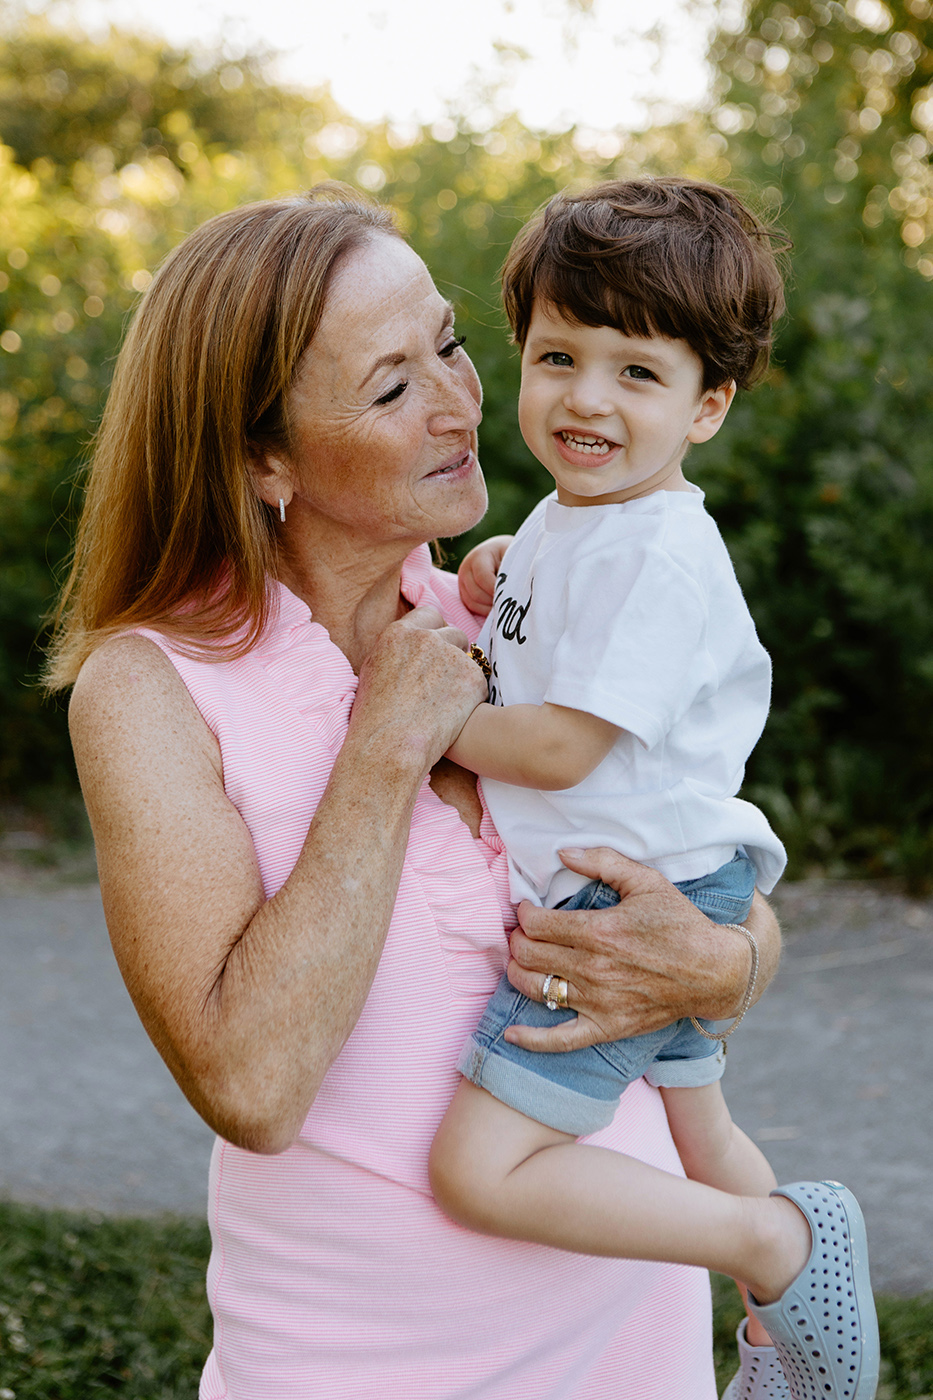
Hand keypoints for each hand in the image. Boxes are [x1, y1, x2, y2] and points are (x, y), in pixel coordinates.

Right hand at [353, 605, 488, 762]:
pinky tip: (453, 715)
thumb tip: (408, 645)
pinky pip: (478, 682)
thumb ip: (395, 651)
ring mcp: (452, 656)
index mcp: (399, 633)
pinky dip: (471, 697)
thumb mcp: (372, 672)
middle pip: (453, 631)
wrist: (390, 747)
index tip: (436, 649)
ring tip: (445, 702)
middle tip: (444, 678)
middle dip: (453, 650)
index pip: (429, 615)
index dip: (435, 632)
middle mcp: (427, 637)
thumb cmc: (375, 719)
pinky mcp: (472, 677)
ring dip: (462, 672)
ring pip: (469, 656)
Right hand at [458, 535, 512, 616]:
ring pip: (472, 603)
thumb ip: (515, 570)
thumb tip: (514, 590)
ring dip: (489, 609)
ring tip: (506, 606)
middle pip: (476, 594)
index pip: (483, 578)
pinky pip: (471, 607)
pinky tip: (498, 608)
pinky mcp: (463, 591)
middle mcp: (466, 568)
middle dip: (494, 602)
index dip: (497, 590)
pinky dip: (485, 611)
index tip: (512, 596)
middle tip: (510, 604)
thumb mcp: (515, 556)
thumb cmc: (513, 553)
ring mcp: (462, 581)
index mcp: (479, 555)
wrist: (504, 552)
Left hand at [503, 846, 762, 1052]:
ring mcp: (598, 1002)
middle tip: (524, 932)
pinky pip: (559, 1040)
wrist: (715, 971)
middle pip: (528, 954)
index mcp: (599, 931)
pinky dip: (531, 1039)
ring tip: (523, 960)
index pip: (537, 923)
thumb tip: (563, 852)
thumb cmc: (680, 923)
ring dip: (518, 972)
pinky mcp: (607, 1027)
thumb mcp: (646, 881)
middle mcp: (593, 969)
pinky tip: (511, 1033)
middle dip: (518, 939)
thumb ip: (603, 862)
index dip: (524, 913)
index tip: (528, 908)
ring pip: (535, 988)